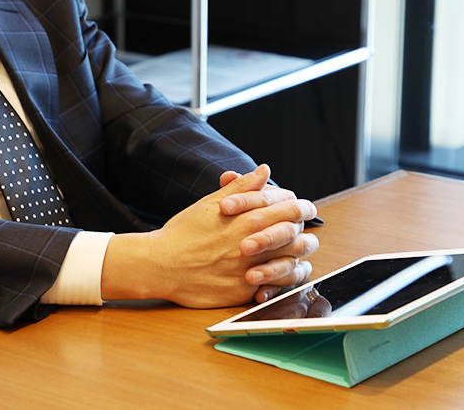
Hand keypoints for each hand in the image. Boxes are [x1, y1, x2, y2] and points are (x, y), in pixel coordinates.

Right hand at [101, 165, 317, 307]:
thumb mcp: (211, 204)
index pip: (290, 209)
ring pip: (291, 265)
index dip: (301, 208)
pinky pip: (274, 288)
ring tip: (295, 255)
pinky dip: (280, 281)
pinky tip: (279, 275)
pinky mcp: (243, 292)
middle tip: (301, 232)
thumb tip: (264, 171)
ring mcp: (249, 271)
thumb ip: (242, 188)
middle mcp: (253, 245)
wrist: (160, 265)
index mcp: (247, 219)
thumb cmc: (183, 233)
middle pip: (297, 238)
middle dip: (303, 233)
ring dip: (297, 258)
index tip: (303, 209)